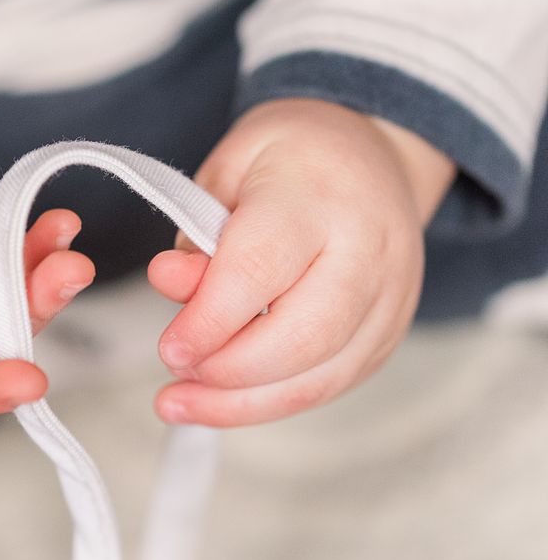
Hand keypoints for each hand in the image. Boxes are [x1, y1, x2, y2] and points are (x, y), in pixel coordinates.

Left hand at [146, 98, 455, 425]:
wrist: (373, 156)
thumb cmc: (290, 159)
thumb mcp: (227, 171)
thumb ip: (196, 232)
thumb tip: (170, 285)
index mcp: (318, 196)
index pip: (259, 269)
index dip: (210, 319)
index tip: (168, 348)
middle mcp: (368, 250)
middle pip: (302, 337)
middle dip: (227, 370)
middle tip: (175, 370)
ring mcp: (389, 298)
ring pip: (320, 376)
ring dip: (242, 403)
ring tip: (179, 404)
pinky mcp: (389, 333)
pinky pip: (330, 385)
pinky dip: (269, 402)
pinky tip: (221, 402)